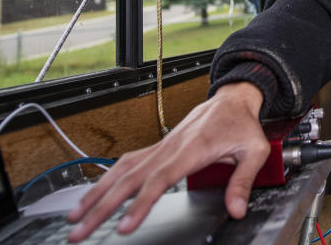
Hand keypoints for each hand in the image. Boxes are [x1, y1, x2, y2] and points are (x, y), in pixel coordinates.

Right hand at [66, 81, 269, 241]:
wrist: (233, 99)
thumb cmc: (242, 124)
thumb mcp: (255, 150)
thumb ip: (243, 180)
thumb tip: (236, 209)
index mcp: (193, 148)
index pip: (161, 179)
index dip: (140, 203)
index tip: (124, 226)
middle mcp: (170, 147)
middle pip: (130, 179)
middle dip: (102, 207)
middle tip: (79, 232)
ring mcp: (160, 146)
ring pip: (121, 170)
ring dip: (96, 194)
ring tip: (74, 217)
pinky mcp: (157, 148)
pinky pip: (126, 163)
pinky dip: (105, 180)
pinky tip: (91, 196)